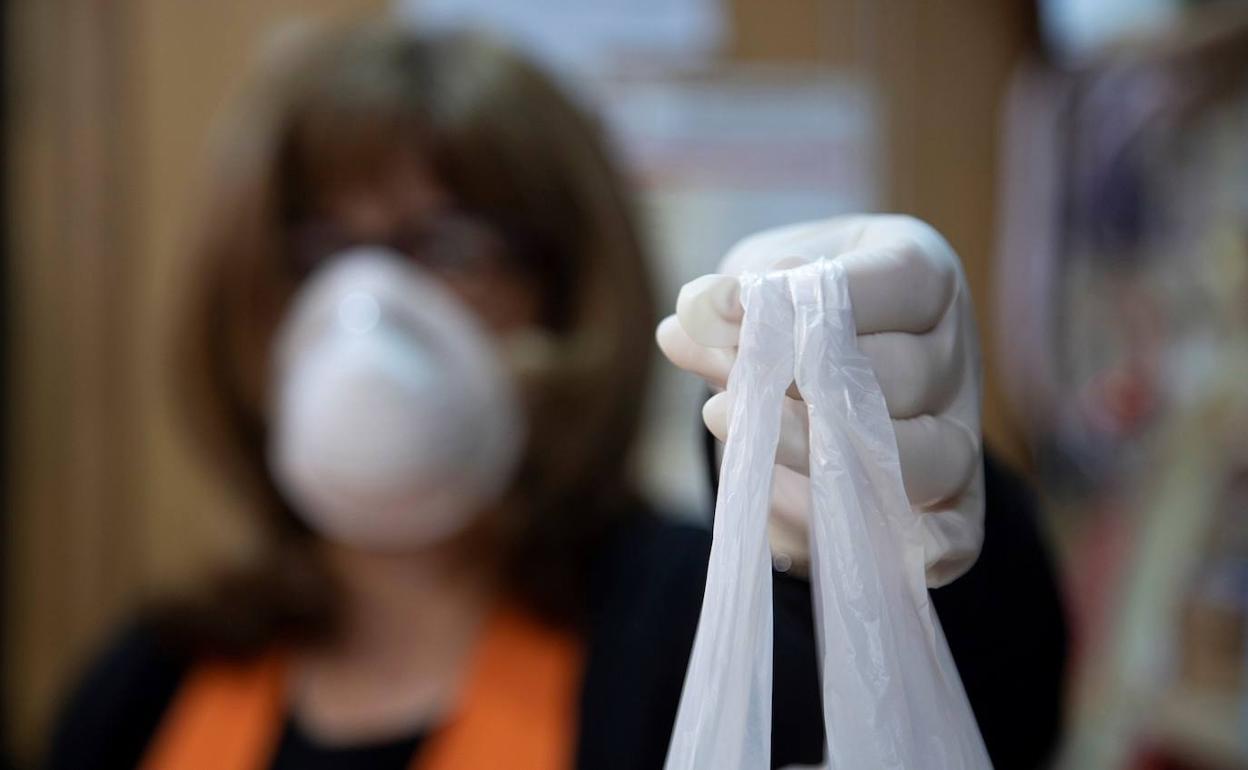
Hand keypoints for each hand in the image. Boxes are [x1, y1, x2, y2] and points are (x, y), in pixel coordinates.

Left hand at [656, 215, 983, 586]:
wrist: (816, 366)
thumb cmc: (792, 308)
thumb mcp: (757, 281)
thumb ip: (727, 299)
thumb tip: (692, 321)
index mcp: (925, 278)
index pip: (902, 280)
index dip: (822, 297)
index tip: (733, 309)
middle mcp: (954, 354)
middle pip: (903, 375)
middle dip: (807, 385)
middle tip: (730, 389)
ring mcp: (958, 433)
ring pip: (923, 457)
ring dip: (822, 455)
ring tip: (746, 437)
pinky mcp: (951, 504)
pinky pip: (954, 534)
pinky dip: (924, 546)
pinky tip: (873, 549)